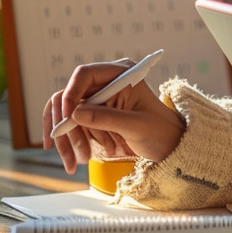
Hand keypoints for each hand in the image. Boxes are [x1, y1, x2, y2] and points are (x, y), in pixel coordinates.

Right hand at [43, 60, 184, 173]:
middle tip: (62, 150)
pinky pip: (75, 124)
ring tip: (83, 159)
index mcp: (121, 73)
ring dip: (72, 137)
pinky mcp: (95, 112)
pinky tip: (87, 155)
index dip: (71, 95)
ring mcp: (99, 97)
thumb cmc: (160, 131)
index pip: (84, 75)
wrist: (169, 144)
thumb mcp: (136, 126)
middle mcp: (106, 81)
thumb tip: (75, 114)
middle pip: (70, 96)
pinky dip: (77, 140)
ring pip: (69, 113)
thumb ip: (107, 118)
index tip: (68, 119)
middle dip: (65, 124)